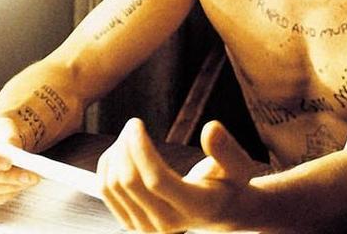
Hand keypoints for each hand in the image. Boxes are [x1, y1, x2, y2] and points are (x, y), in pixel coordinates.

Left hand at [97, 118, 259, 232]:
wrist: (220, 211)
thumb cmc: (230, 184)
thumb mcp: (239, 165)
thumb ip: (226, 149)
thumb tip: (212, 128)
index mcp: (195, 207)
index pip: (156, 180)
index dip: (141, 150)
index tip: (136, 124)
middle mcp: (167, 223)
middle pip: (130, 182)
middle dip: (126, 146)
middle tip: (133, 123)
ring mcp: (147, 227)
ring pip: (114, 186)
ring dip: (116, 154)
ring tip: (129, 134)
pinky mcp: (132, 223)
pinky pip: (107, 192)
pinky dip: (107, 166)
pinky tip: (120, 149)